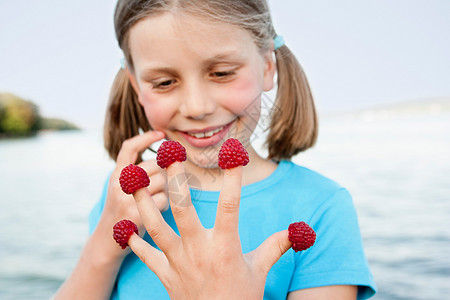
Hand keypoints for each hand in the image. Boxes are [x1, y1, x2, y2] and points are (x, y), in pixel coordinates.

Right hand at [99, 130, 166, 257]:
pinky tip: (156, 212)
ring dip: (166, 191)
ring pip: (163, 182)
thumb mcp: (122, 187)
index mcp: (116, 174)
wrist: (108, 241)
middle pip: (155, 165)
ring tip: (156, 201)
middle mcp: (119, 183)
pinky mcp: (136, 214)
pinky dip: (165, 206)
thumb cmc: (123, 210)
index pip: (129, 148)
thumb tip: (167, 157)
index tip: (161, 134)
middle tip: (161, 187)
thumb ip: (137, 172)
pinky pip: (164, 201)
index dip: (146, 138)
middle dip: (165, 174)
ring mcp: (126, 198)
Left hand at [128, 161, 291, 298]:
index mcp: (225, 247)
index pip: (230, 205)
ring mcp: (178, 263)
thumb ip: (276, 246)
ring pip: (155, 227)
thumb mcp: (260, 270)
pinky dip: (135, 241)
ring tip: (132, 179)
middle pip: (183, 209)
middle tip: (169, 154)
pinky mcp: (165, 276)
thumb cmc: (240, 298)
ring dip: (143, 202)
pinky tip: (125, 226)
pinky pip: (145, 256)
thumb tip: (299, 231)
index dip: (233, 179)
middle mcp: (199, 251)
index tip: (233, 155)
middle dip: (175, 179)